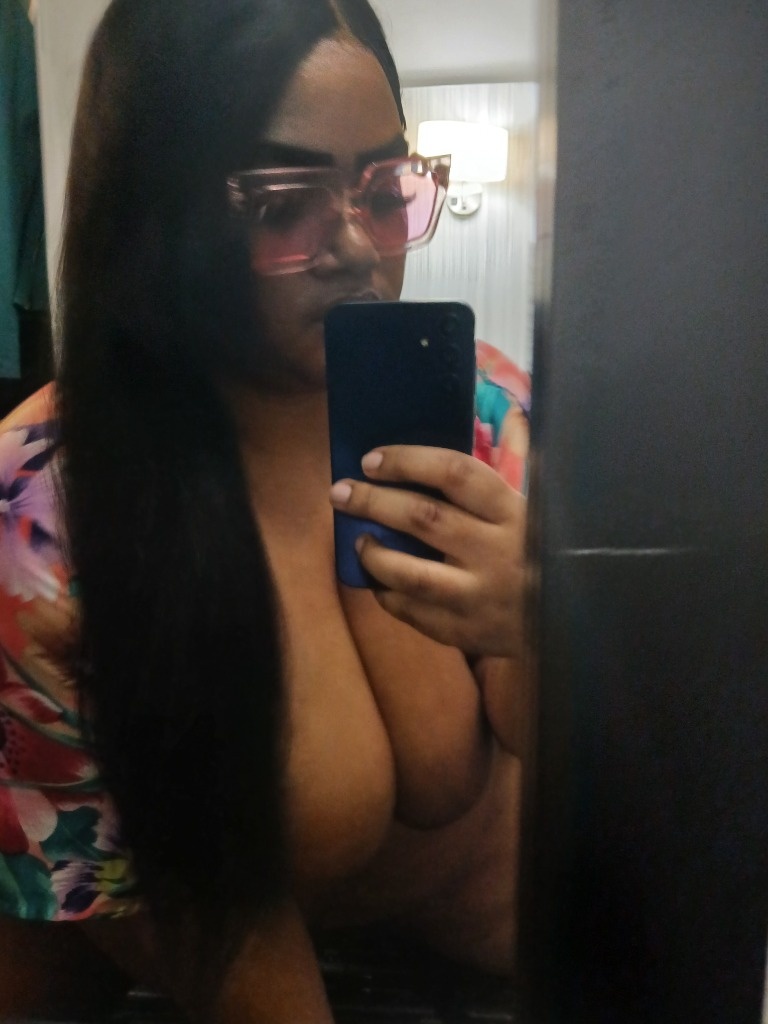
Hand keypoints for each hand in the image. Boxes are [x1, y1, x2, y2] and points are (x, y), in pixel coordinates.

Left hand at [328, 446, 527, 657]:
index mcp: (513, 511)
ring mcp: (480, 595)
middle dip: (372, 502)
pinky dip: (388, 595)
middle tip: (340, 493)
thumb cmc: (543, 553)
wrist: (578, 623)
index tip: (371, 460)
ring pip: (411, 573)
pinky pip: (414, 613)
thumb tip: (478, 430)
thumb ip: (500, 477)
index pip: (454, 473)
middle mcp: (496, 550)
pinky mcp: (468, 631)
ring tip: (358, 541)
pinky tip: (378, 582)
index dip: (407, 462)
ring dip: (375, 555)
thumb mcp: (533, 510)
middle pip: (423, 518)